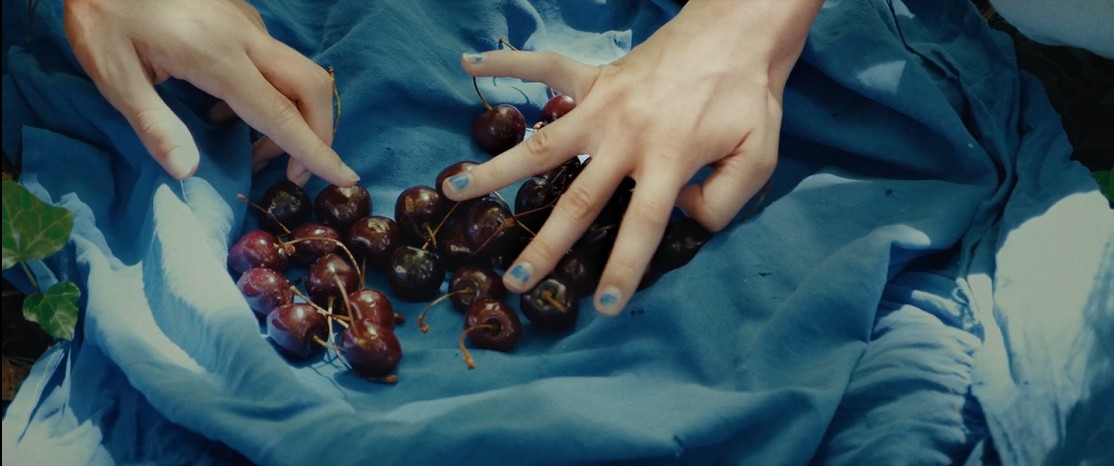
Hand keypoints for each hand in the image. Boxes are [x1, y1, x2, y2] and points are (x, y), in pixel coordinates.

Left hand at [63, 0, 358, 185]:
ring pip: (298, 74)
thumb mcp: (114, 76)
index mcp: (218, 56)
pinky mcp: (242, 18)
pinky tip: (229, 110)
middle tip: (293, 173)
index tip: (346, 177)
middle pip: (311, 87)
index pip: (280, 113)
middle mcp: (246, 37)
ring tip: (254, 150)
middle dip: (318, 134)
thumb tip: (188, 173)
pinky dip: (273, 96)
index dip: (315, 150)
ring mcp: (248, 24)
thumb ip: (155, 125)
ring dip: (295, 118)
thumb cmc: (103, 17)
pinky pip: (276, 63)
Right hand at [443, 0, 820, 314]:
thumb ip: (724, 200)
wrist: (738, 33)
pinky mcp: (596, 78)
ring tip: (454, 191)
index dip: (623, 268)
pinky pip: (545, 67)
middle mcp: (626, 135)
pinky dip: (507, 63)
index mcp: (670, 158)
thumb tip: (682, 218)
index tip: (602, 306)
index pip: (643, 226)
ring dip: (496, 168)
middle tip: (513, 280)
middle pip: (578, 199)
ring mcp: (604, 105)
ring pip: (542, 144)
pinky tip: (469, 65)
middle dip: (545, 245)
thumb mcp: (758, 157)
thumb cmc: (750, 99)